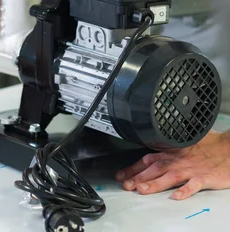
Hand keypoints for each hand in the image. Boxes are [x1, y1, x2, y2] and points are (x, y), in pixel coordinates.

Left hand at [115, 130, 229, 198]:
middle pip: (155, 168)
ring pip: (170, 176)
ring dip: (155, 183)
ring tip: (141, 190)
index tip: (120, 175)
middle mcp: (179, 159)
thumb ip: (168, 149)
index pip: (148, 159)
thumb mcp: (184, 143)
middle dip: (138, 177)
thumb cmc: (209, 146)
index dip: (133, 167)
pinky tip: (176, 197)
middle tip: (125, 185)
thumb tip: (151, 154)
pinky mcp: (204, 177)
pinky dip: (185, 190)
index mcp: (173, 151)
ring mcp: (191, 168)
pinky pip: (194, 185)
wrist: (228, 149)